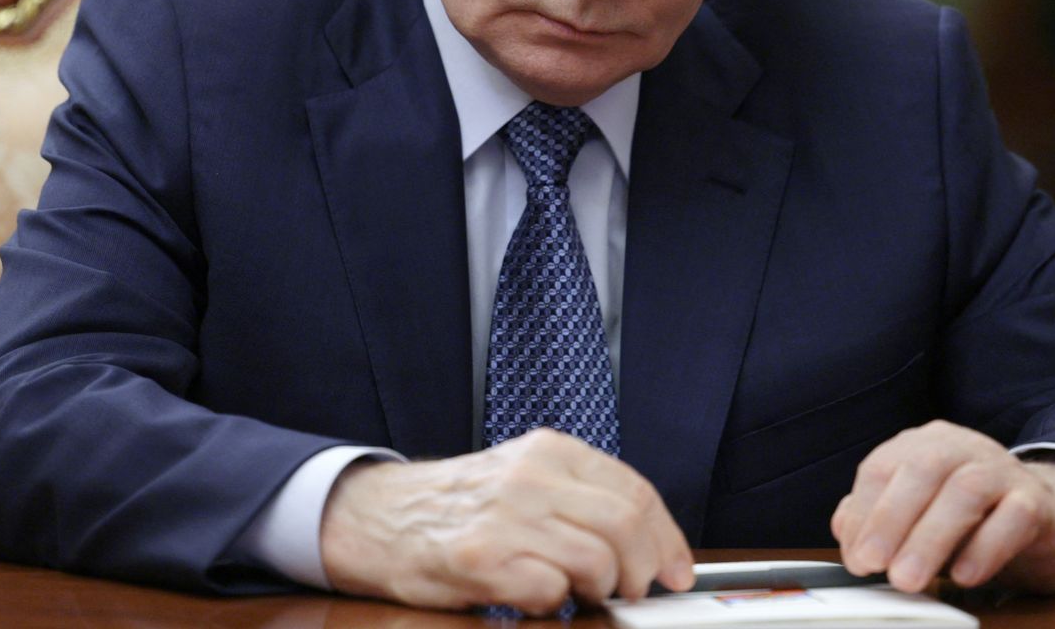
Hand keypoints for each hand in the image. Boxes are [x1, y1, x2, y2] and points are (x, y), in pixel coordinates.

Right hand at [318, 428, 694, 612]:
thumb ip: (581, 497)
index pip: (635, 491)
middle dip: (642, 571)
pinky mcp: (481, 559)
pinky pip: (550, 591)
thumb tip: (653, 544)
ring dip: (598, 590)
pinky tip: (532, 593)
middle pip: (626, 525)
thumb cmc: (460, 505)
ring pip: (597, 561)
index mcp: (549, 451)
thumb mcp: (524, 476)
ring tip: (576, 590)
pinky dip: (552, 602)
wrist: (378, 516)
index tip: (676, 571)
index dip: (667, 540)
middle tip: (632, 591)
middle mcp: (530, 477)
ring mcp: (505, 517)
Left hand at [831, 420, 1054, 593]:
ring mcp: (1002, 469)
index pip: (881, 469)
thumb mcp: (918, 518)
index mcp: (923, 445)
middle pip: (922, 471)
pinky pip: (1014, 516)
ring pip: (965, 491)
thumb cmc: (973, 521)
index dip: (863, 513)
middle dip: (890, 520)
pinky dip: (986, 547)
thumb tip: (847, 536)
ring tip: (909, 578)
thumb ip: (879, 519)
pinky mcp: (1038, 500)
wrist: (1052, 523)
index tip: (855, 557)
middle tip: (874, 566)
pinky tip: (965, 575)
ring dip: (931, 537)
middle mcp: (962, 447)